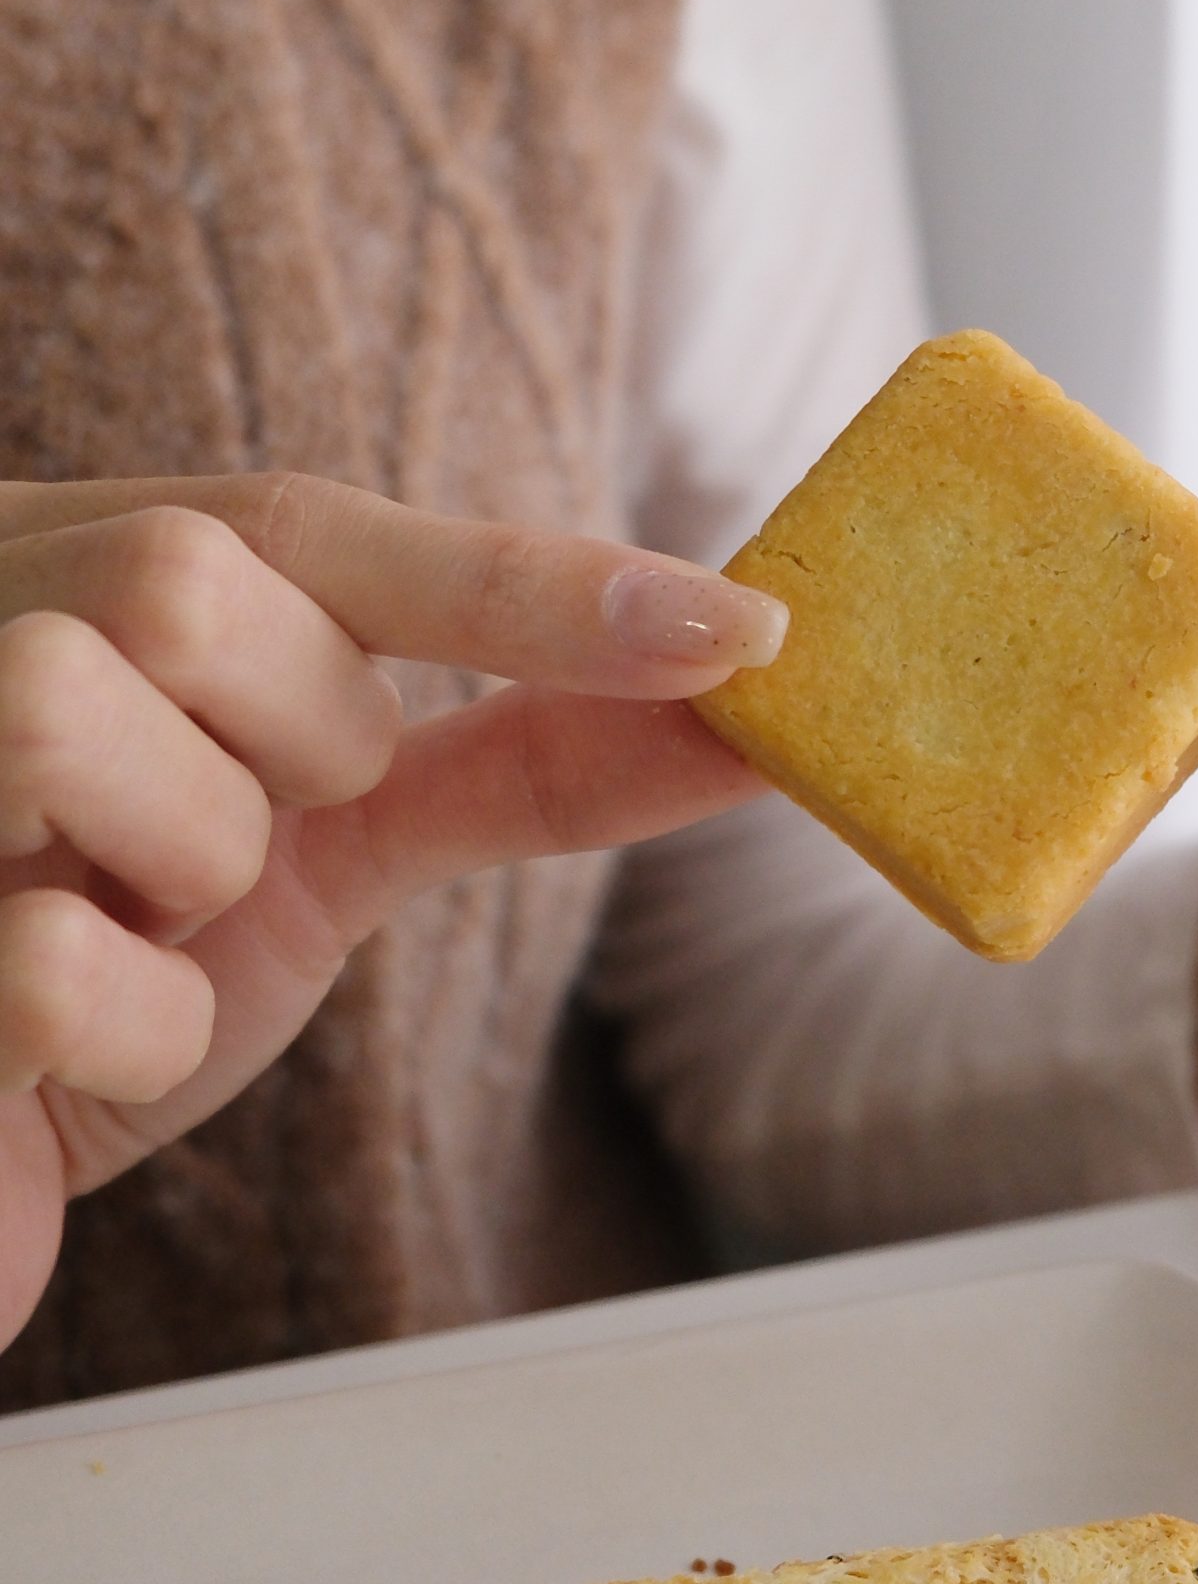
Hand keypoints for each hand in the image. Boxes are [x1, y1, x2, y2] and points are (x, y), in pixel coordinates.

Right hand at [0, 475, 784, 1349]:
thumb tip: (738, 694)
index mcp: (68, 577)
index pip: (299, 523)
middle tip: (234, 842)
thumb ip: (509, 758)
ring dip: (184, 869)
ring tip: (124, 930)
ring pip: (81, 705)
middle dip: (286, 736)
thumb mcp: (317, 842)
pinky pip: (50, 962)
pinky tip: (49, 1060)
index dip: (522, 579)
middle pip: (191, 576)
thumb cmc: (109, 979)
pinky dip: (114, 1033)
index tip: (743, 632)